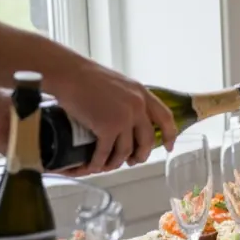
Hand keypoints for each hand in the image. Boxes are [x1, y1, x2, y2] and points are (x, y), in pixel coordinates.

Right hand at [48, 61, 176, 173]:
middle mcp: (137, 107)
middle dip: (141, 155)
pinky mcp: (106, 127)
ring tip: (111, 165)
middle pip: (148, 140)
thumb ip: (130, 99)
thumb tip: (131, 117)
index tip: (169, 147)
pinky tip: (95, 166)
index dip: (170, 135)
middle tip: (134, 161)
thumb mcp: (120, 84)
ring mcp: (123, 118)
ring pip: (126, 150)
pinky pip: (106, 152)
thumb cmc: (88, 77)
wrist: (70, 74)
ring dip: (118, 161)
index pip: (165, 118)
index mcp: (142, 94)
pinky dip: (99, 162)